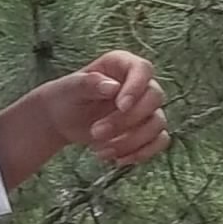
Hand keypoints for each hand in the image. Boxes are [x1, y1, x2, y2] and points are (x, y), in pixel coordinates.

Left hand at [40, 50, 169, 167]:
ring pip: (158, 123)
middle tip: (95, 132)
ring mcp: (146, 108)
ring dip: (131, 140)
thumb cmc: (66, 97)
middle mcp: (140, 84)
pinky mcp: (148, 129)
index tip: (120, 106)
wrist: (62, 120)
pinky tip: (117, 159)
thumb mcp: (70, 88)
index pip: (143, 69)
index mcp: (122, 65)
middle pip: (154, 99)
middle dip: (126, 120)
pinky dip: (142, 153)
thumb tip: (113, 87)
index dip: (137, 87)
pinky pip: (160, 141)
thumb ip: (89, 83)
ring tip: (99, 149)